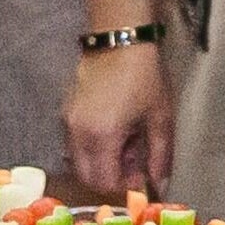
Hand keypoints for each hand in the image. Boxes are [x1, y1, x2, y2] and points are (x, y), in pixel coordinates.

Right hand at [63, 43, 173, 202]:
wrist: (121, 38)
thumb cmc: (145, 77)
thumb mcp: (160, 118)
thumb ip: (160, 157)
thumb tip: (159, 184)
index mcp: (101, 136)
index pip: (104, 181)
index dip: (124, 185)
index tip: (141, 175)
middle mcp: (77, 132)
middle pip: (86, 175)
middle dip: (109, 177)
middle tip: (132, 162)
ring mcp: (67, 120)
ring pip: (78, 159)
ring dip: (100, 161)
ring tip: (124, 142)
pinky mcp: (65, 109)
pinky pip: (74, 142)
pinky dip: (91, 146)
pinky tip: (112, 128)